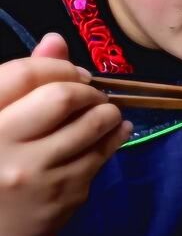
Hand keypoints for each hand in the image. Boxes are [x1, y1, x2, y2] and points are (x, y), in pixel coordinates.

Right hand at [0, 33, 131, 235]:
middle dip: (87, 90)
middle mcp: (3, 145)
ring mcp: (37, 173)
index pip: (25, 75)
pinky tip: (116, 131)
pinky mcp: (65, 194)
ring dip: (109, 111)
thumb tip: (57, 41)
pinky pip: (104, 153)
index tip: (74, 74)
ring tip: (105, 112)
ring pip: (93, 124)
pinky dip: (117, 135)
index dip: (58, 67)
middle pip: (63, 97)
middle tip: (92, 94)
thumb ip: (22, 80)